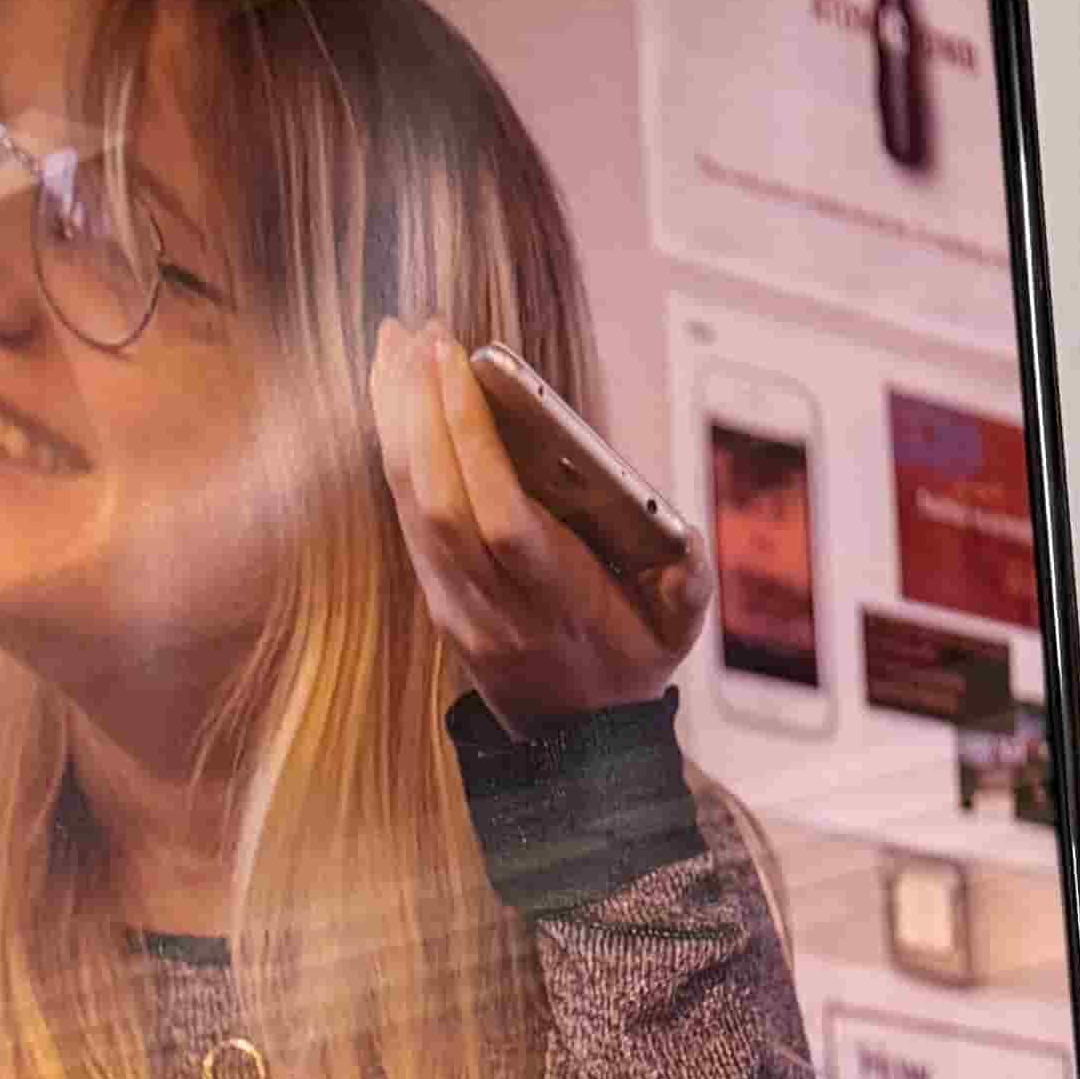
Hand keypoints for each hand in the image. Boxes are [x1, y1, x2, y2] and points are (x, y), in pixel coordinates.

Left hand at [371, 319, 703, 726]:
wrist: (580, 746)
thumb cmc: (633, 666)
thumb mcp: (679, 631)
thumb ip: (688, 582)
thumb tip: (682, 536)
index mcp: (558, 604)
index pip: (499, 515)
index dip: (469, 436)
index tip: (456, 359)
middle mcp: (495, 607)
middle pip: (438, 500)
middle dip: (420, 409)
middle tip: (418, 333)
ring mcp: (456, 606)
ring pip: (408, 504)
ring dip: (394, 419)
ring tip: (391, 344)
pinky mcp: (434, 598)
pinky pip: (404, 513)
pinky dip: (394, 447)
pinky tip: (393, 395)